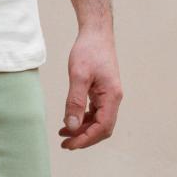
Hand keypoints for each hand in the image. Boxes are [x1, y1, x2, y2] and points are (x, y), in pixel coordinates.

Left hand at [59, 25, 122, 149]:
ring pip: (98, 120)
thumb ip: (75, 101)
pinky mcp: (102, 90)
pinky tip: (70, 118)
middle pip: (102, 128)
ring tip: (64, 133)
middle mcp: (113, 99)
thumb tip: (71, 126)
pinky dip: (83, 118)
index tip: (70, 145)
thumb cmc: (89, 50)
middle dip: (84, 137)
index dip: (86, 139)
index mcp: (112, 97)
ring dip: (82, 128)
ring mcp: (108, 95)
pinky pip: (95, 111)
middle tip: (65, 143)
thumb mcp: (78, 75)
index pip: (102, 127)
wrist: (96, 32)